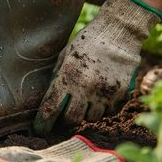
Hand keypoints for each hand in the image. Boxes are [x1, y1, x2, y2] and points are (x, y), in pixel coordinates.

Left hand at [33, 0, 161, 134]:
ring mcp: (105, 92)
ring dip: (85, 114)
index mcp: (68, 76)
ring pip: (92, 118)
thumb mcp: (65, 55)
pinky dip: (103, 109)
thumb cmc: (88, 41)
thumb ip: (58, 76)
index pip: (51, 108)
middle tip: (63, 116)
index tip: (40, 129)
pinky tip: (100, 98)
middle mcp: (86, 87)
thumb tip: (49, 97)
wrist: (119, 33)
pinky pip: (109, 111)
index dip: (43, 122)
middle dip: (65, 121)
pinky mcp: (121, 93)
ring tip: (84, 102)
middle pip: (72, 120)